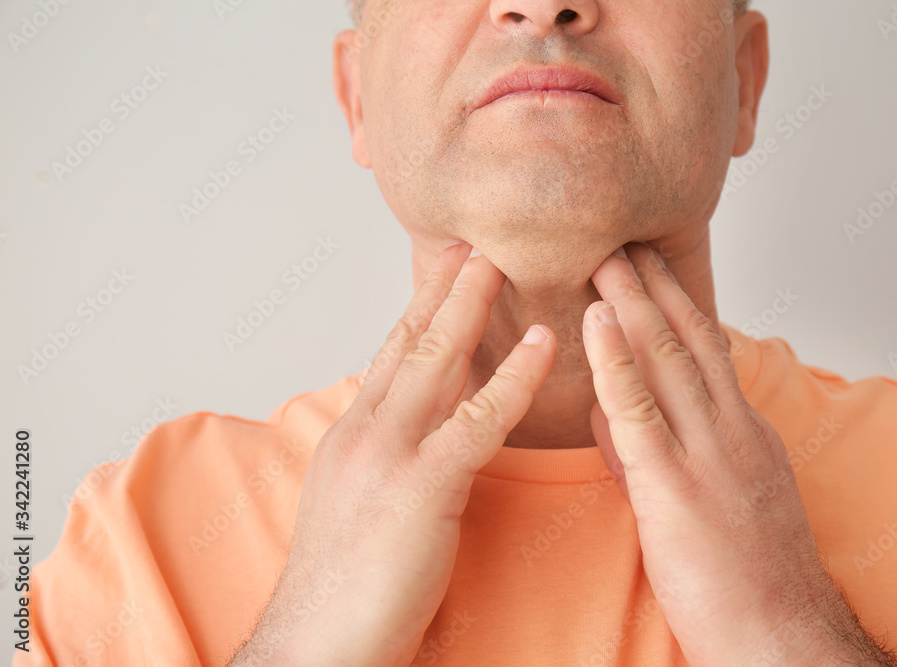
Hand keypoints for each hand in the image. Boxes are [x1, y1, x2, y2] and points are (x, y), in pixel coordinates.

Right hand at [228, 242, 555, 666]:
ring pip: (437, 362)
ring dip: (473, 306)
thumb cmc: (345, 585)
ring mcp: (388, 454)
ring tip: (503, 261)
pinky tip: (544, 343)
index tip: (445, 273)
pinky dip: (515, 376)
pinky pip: (478, 420)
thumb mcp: (362, 503)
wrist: (317, 645)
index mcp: (354, 435)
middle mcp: (365, 431)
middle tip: (474, 243)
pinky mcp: (419, 488)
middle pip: (410, 342)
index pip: (391, 357)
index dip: (420, 310)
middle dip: (444, 289)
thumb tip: (425, 430)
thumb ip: (393, 457)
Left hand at [582, 242, 896, 665]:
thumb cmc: (747, 578)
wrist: (778, 635)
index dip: (677, 306)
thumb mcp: (713, 499)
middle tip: (625, 238)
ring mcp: (706, 454)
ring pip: (667, 360)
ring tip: (605, 255)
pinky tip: (598, 321)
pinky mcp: (675, 486)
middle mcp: (730, 430)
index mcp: (742, 432)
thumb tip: (611, 415)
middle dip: (654, 286)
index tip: (651, 269)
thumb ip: (655, 453)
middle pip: (689, 339)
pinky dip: (616, 360)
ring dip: (632, 302)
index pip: (707, 354)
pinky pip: (640, 410)